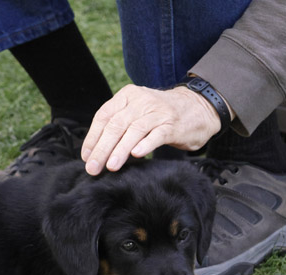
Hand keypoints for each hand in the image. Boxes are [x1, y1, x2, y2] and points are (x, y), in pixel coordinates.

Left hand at [80, 84, 224, 175]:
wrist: (198, 107)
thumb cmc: (160, 115)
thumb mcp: (136, 112)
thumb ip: (118, 125)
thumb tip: (94, 152)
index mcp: (127, 96)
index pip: (104, 116)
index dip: (93, 137)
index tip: (86, 156)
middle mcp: (141, 101)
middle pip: (116, 125)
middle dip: (102, 148)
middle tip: (93, 167)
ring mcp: (158, 113)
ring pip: (134, 130)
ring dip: (120, 149)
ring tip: (111, 166)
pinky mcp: (173, 125)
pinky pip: (157, 135)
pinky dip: (145, 145)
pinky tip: (136, 155)